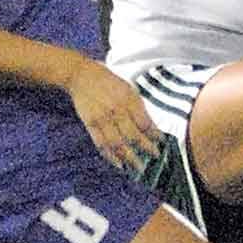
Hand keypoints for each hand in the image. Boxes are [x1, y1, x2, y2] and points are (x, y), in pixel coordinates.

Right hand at [65, 58, 161, 174]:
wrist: (81, 75)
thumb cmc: (108, 81)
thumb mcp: (128, 88)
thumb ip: (138, 106)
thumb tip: (150, 126)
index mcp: (129, 99)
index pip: (145, 122)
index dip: (154, 134)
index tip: (161, 142)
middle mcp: (116, 110)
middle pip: (133, 135)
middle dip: (146, 148)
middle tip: (154, 157)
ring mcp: (102, 118)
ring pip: (117, 143)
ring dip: (129, 157)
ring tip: (138, 167)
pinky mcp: (90, 123)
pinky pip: (101, 144)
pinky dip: (110, 156)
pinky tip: (119, 164)